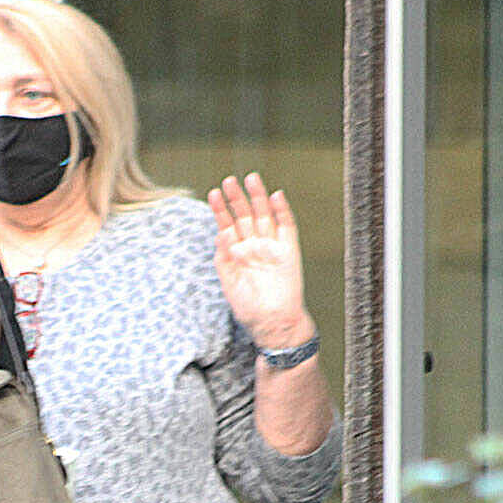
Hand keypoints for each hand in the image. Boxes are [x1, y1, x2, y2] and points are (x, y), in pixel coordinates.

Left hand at [208, 172, 313, 349]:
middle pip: (245, 215)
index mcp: (237, 252)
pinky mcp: (289, 251)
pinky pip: (287, 227)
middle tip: (229, 180)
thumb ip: (224, 258)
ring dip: (258, 197)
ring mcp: (272, 246)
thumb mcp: (229, 283)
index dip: (221, 209)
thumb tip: (220, 234)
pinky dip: (282, 211)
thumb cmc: (249, 308)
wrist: (273, 323)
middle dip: (237, 198)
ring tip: (251, 179)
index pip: (228, 225)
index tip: (213, 193)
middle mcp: (254, 246)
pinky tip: (275, 196)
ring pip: (264, 216)